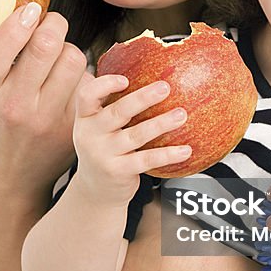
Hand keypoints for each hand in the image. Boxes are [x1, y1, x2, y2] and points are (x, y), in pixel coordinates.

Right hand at [0, 0, 88, 196]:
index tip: (28, 8)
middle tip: (48, 22)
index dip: (15, 26)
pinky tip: (67, 76)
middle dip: (53, 23)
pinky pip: (88, 81)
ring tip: (57, 51)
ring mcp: (47, 119)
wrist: (11, 171)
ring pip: (73, 60)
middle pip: (46, 48)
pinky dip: (80, 72)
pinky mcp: (73, 126)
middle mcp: (15, 107)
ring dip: (68, 46)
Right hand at [73, 76, 191, 206]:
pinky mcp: (118, 171)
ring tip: (181, 115)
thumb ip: (113, 107)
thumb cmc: (105, 149)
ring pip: (136, 135)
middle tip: (165, 87)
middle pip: (118, 112)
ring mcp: (103, 154)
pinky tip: (185, 150)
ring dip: (161, 123)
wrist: (95, 191)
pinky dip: (168, 154)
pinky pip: (146, 159)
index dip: (105, 85)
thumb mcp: (99, 128)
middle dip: (143, 98)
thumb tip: (150, 80)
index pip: (86, 96)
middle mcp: (90, 134)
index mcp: (85, 118)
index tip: (126, 80)